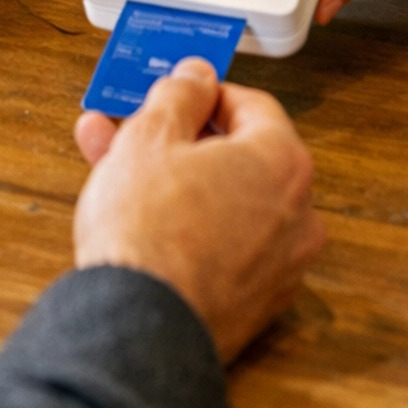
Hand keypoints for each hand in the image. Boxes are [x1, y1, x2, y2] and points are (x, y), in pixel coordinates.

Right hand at [73, 59, 323, 362]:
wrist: (140, 330)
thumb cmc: (149, 234)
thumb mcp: (150, 137)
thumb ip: (179, 95)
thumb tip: (197, 77)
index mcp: (283, 162)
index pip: (252, 105)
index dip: (205, 93)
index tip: (175, 93)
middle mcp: (298, 214)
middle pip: (235, 156)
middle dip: (176, 138)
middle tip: (135, 127)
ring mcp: (280, 266)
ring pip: (223, 201)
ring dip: (171, 179)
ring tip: (110, 164)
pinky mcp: (255, 304)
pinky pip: (224, 244)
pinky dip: (189, 226)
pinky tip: (138, 217)